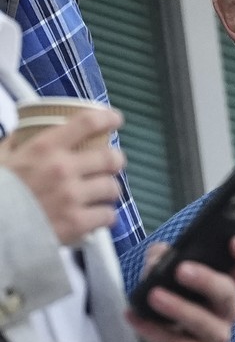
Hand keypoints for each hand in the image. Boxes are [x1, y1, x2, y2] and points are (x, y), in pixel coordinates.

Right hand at [0, 108, 124, 244]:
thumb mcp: (2, 159)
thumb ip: (16, 144)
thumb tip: (24, 131)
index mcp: (45, 148)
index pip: (87, 123)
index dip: (107, 118)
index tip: (116, 119)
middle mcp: (63, 169)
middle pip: (110, 158)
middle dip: (115, 161)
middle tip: (112, 164)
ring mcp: (71, 197)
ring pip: (112, 187)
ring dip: (110, 190)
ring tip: (103, 194)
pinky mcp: (76, 223)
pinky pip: (107, 216)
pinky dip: (105, 216)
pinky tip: (98, 217)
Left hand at [127, 236, 234, 341]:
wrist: (160, 340)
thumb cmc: (172, 298)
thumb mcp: (167, 272)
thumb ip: (163, 256)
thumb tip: (158, 256)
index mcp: (226, 282)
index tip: (234, 242)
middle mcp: (226, 309)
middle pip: (228, 292)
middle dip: (206, 280)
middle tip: (181, 270)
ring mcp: (215, 334)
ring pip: (205, 323)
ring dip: (180, 308)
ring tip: (154, 295)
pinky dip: (157, 331)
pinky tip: (138, 318)